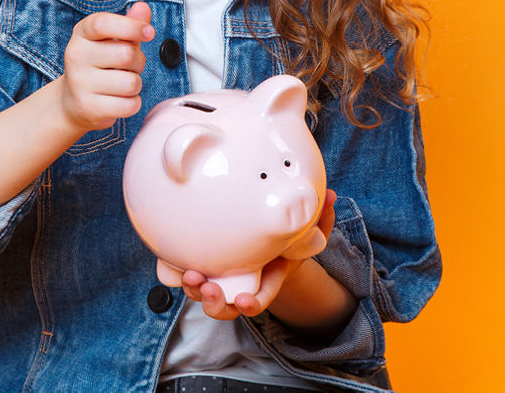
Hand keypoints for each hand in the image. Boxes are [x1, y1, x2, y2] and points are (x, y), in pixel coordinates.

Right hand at [57, 2, 153, 131]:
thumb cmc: (99, 65)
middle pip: (126, 54)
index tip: (149, 32)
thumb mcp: (112, 40)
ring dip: (136, 84)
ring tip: (123, 83)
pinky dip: (132, 103)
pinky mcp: (88, 107)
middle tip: (130, 66)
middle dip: (139, 61)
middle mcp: (76, 56)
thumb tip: (143, 8)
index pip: (102, 23)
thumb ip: (129, 24)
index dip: (131, 26)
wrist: (72, 101)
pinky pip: (129, 105)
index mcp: (82, 34)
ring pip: (131, 82)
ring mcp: (80, 83)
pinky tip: (119, 99)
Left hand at [181, 189, 337, 319]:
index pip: (259, 299)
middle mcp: (243, 284)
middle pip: (225, 306)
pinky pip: (188, 275)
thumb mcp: (309, 230)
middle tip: (208, 287)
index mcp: (267, 279)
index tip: (244, 303)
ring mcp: (223, 277)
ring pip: (204, 295)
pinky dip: (178, 273)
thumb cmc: (289, 239)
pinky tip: (172, 262)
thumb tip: (332, 196)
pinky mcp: (206, 265)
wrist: (269, 243)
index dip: (251, 304)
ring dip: (195, 290)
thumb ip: (322, 217)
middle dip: (214, 303)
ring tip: (189, 275)